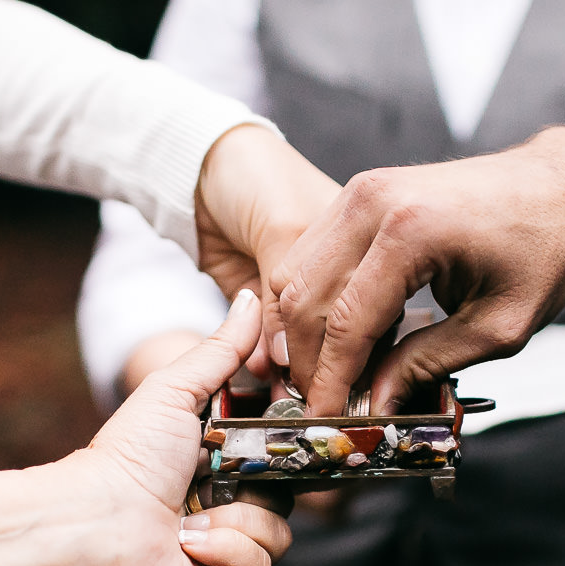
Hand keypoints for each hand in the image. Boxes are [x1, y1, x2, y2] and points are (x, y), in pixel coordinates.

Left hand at [58, 288, 291, 565]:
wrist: (94, 522)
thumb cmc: (127, 457)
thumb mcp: (179, 390)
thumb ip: (223, 348)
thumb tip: (253, 296)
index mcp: (219, 471)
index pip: (279, 460)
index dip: (288, 449)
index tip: (292, 430)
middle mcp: (225, 515)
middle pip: (288, 499)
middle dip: (261, 485)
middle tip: (230, 472)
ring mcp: (226, 558)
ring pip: (279, 536)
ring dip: (234, 520)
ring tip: (187, 516)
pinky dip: (224, 552)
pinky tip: (186, 545)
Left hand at [195, 125, 340, 377]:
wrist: (201, 164)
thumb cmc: (254, 176)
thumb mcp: (280, 226)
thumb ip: (284, 294)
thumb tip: (283, 358)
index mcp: (360, 242)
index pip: (363, 306)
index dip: (351, 345)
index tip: (340, 381)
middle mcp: (336, 271)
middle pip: (336, 332)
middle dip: (325, 367)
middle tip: (317, 402)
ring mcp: (299, 291)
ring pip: (303, 343)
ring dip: (295, 371)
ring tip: (291, 402)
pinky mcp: (265, 303)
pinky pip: (270, 343)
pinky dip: (266, 362)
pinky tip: (266, 377)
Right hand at [269, 126, 564, 413]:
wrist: (558, 186)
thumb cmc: (543, 248)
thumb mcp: (499, 326)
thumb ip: (430, 364)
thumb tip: (377, 402)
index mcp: (411, 232)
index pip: (346, 324)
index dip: (331, 383)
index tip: (327, 423)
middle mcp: (373, 203)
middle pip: (303, 299)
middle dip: (309, 363)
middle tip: (325, 405)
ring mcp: (360, 192)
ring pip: (294, 276)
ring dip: (303, 333)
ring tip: (334, 375)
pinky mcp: (357, 194)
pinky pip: (310, 255)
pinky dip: (313, 301)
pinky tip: (343, 335)